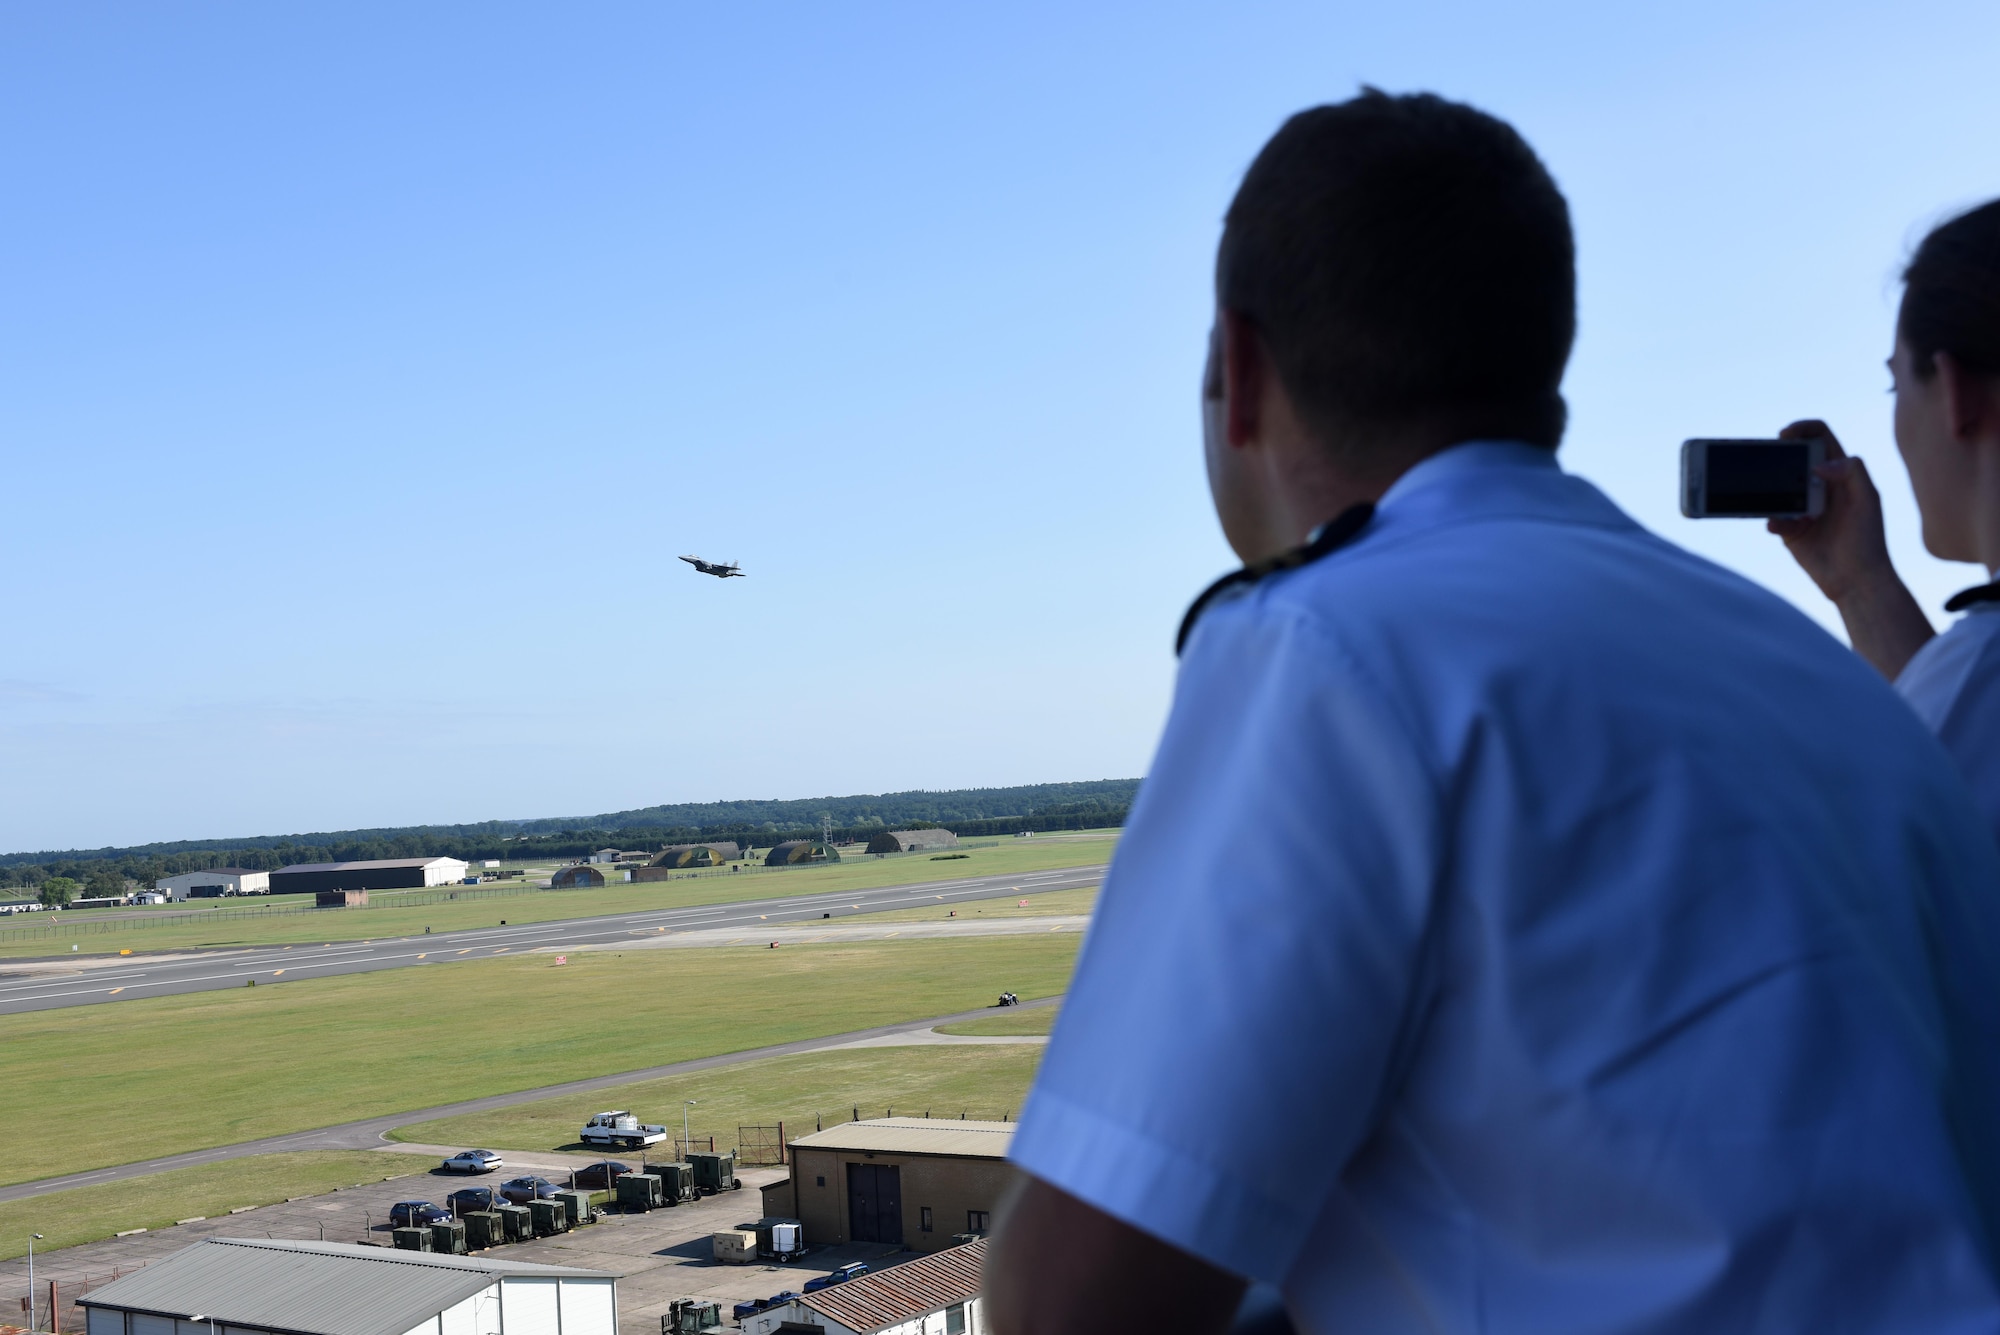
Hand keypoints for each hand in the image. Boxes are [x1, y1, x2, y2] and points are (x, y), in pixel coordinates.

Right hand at [1767, 419, 1933, 679]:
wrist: (1856, 581)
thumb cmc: (1868, 539)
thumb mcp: (1868, 500)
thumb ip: (1851, 472)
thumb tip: (1817, 464)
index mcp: (1840, 473)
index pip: (1820, 437)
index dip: (1803, 429)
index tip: (1785, 434)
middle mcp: (1819, 486)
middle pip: (1793, 458)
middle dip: (1780, 456)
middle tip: (1770, 461)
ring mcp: (1802, 507)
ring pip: (1778, 487)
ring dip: (1771, 490)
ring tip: (1775, 499)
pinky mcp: (1789, 530)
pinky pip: (1772, 518)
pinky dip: (1773, 520)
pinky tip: (1780, 527)